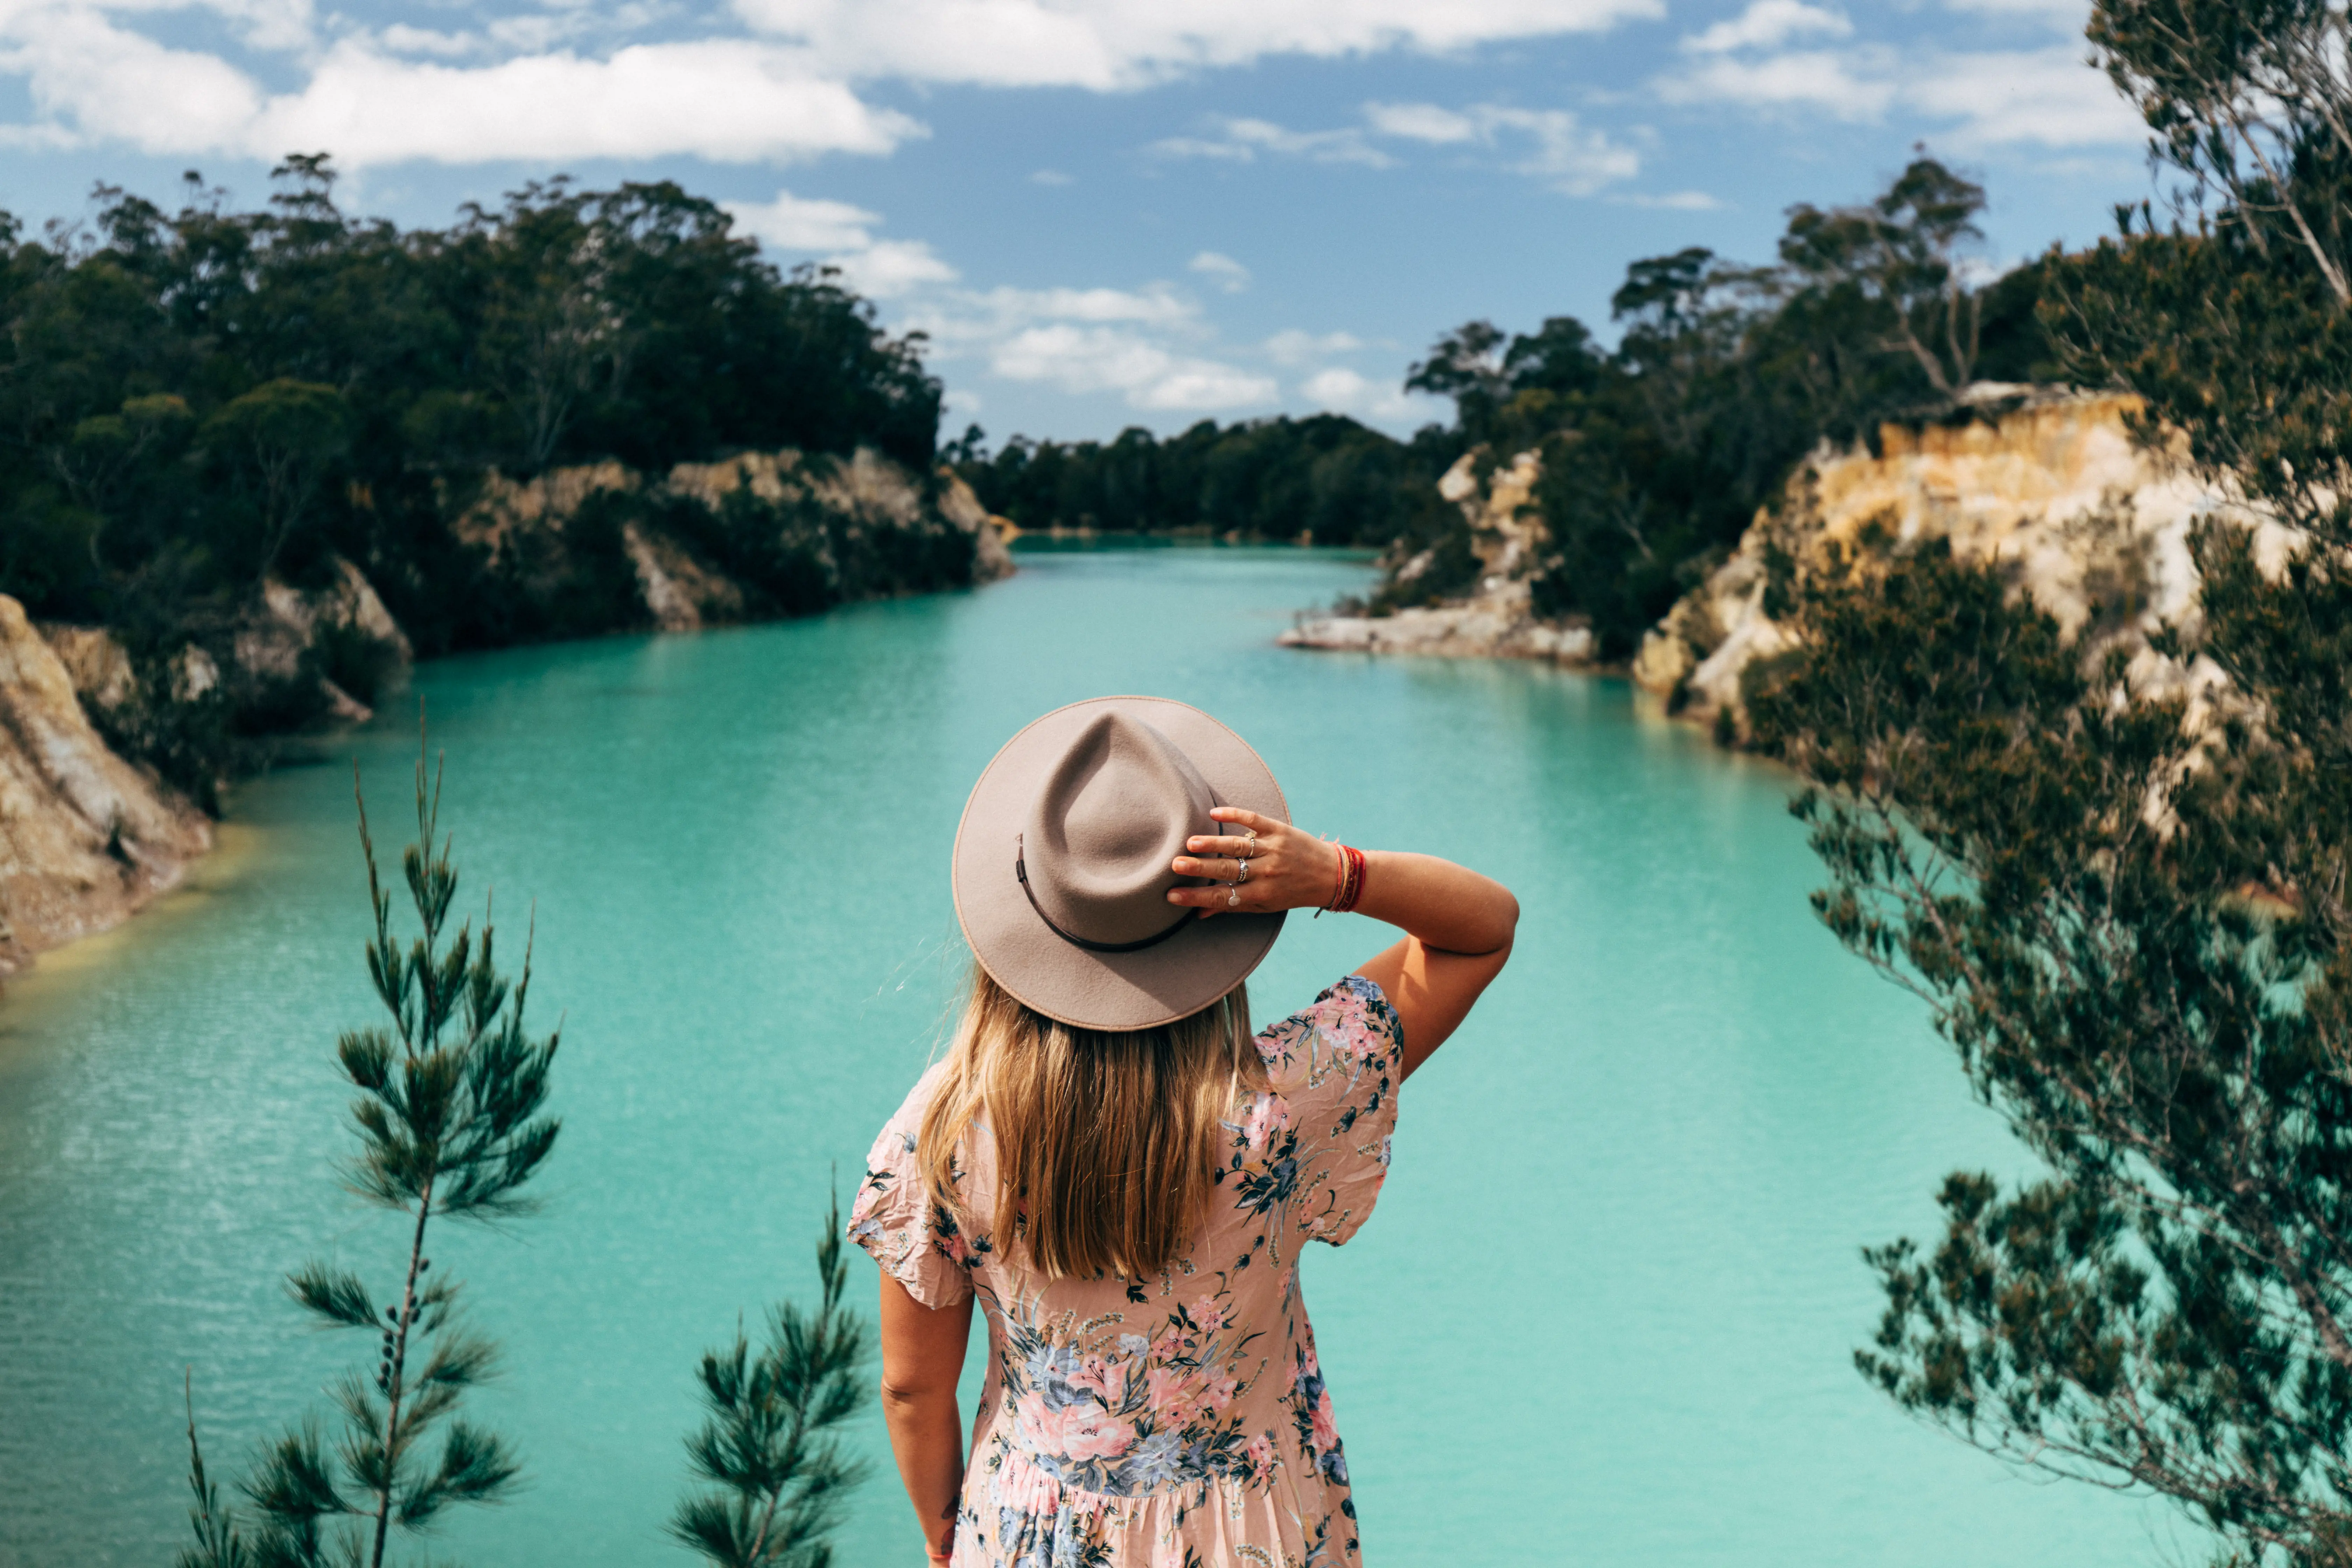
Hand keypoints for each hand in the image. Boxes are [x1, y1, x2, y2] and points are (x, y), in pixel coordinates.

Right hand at [1168, 806, 1339, 917]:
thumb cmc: (1292, 892)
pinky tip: (1215, 813)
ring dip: (1213, 843)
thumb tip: (1199, 915)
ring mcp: (1273, 849)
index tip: (1172, 895)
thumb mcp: (1265, 905)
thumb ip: (1232, 906)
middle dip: (1200, 869)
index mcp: (1261, 893)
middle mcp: (1266, 872)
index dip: (1197, 897)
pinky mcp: (1280, 830)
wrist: (1330, 875)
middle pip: (1228, 870)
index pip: (1223, 896)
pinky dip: (1235, 814)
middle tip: (1175, 865)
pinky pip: (1254, 820)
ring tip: (1190, 843)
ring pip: (1238, 845)